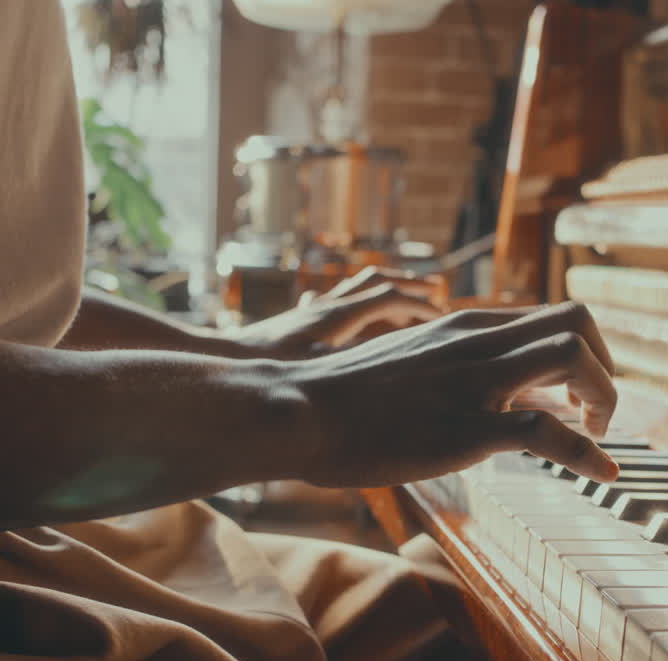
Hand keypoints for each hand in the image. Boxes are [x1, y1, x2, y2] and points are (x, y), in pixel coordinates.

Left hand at [224, 267, 443, 358]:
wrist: (225, 359)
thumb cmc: (268, 369)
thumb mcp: (315, 373)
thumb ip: (349, 366)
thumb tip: (385, 370)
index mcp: (337, 315)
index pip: (389, 297)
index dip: (419, 303)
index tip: (442, 315)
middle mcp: (327, 304)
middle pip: (378, 281)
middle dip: (411, 286)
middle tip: (437, 296)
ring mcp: (314, 308)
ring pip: (359, 286)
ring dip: (387, 289)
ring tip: (408, 303)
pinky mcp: (303, 317)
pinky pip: (339, 298)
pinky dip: (360, 301)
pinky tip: (363, 319)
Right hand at [284, 302, 620, 487]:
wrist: (298, 410)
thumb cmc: (344, 397)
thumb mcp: (410, 361)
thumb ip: (453, 364)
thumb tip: (487, 388)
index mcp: (467, 327)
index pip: (552, 314)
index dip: (583, 352)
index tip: (578, 394)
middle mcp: (479, 343)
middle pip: (578, 320)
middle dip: (605, 366)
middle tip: (596, 412)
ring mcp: (474, 383)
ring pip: (573, 357)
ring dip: (603, 397)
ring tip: (595, 435)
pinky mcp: (466, 429)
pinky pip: (547, 432)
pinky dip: (588, 454)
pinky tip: (604, 475)